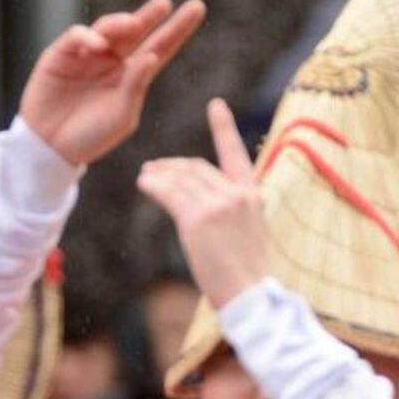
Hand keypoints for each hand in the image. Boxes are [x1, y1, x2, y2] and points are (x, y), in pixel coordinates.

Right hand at [19, 0, 205, 165]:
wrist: (51, 148)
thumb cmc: (92, 136)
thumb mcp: (122, 115)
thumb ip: (136, 86)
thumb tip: (152, 57)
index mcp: (133, 75)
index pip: (160, 47)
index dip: (178, 28)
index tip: (198, 8)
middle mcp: (113, 60)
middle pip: (136, 31)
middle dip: (150, 15)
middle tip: (165, 3)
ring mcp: (87, 55)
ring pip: (107, 28)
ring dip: (120, 23)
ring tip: (132, 23)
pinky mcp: (60, 55)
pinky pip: (76, 36)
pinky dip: (88, 36)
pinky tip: (98, 43)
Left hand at [137, 99, 266, 308]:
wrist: (250, 294)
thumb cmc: (246, 271)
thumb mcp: (246, 232)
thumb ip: (229, 209)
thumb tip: (198, 202)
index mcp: (253, 195)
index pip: (235, 154)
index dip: (223, 126)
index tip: (216, 104)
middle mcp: (238, 194)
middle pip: (197, 167)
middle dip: (172, 165)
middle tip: (154, 169)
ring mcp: (220, 205)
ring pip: (181, 178)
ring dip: (159, 174)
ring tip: (145, 176)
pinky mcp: (199, 218)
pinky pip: (170, 193)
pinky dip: (154, 185)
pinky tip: (145, 183)